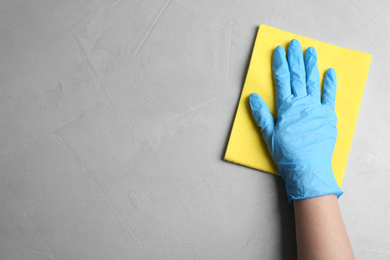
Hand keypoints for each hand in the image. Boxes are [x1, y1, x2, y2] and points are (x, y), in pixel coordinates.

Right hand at [249, 39, 342, 203]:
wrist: (307, 168)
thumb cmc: (286, 153)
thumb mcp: (268, 135)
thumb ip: (261, 114)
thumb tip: (252, 96)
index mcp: (286, 107)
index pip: (282, 80)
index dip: (280, 64)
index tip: (278, 51)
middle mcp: (302, 103)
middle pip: (297, 76)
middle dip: (294, 59)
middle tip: (293, 44)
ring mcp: (316, 108)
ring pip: (312, 82)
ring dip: (310, 65)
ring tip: (310, 51)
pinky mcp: (328, 116)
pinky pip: (329, 96)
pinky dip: (329, 83)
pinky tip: (329, 72)